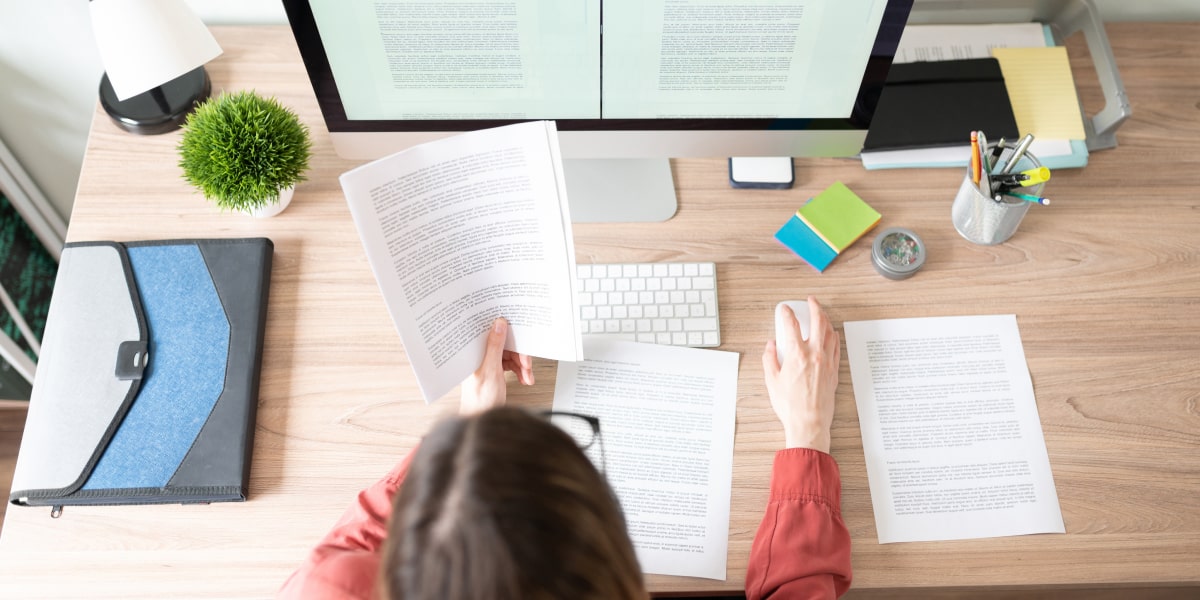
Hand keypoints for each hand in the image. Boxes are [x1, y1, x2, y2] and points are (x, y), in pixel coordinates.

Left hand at [460, 318, 534, 414]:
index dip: (505, 331)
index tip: (518, 332)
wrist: (482, 419)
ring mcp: (487, 363)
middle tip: (526, 363)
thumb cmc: (480, 401)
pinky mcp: (494, 370)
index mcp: (473, 352)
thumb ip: (494, 346)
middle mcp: (479, 356)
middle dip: (518, 354)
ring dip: (522, 364)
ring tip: (527, 375)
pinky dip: (520, 371)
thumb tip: (499, 325)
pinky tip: (524, 378)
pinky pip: (510, 364)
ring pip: (510, 355)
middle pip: (504, 345)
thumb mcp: (490, 370)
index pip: (490, 333)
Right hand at [761, 297, 840, 452]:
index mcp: (796, 355)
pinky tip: (831, 334)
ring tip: (821, 314)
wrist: (809, 422)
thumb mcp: (771, 381)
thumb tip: (770, 345)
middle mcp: (814, 355)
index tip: (784, 309)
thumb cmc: (790, 405)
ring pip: (830, 332)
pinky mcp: (834, 371)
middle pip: (818, 322)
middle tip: (811, 301)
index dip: (787, 313)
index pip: (792, 325)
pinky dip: (834, 336)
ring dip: (826, 319)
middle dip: (815, 307)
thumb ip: (769, 359)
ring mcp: (827, 362)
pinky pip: (836, 347)